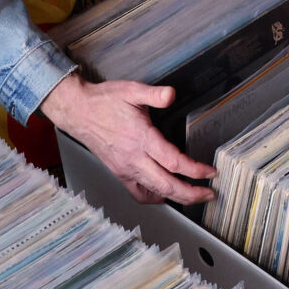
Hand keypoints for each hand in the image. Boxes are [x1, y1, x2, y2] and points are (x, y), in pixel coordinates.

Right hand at [41, 73, 215, 204]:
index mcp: (141, 138)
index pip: (174, 162)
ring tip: (194, 197)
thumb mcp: (131, 90)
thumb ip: (154, 94)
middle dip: (191, 193)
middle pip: (167, 185)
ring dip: (177, 197)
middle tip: (209, 194)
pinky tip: (165, 194)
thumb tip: (171, 94)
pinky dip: (155, 198)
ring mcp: (126, 169)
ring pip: (155, 192)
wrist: (79, 112)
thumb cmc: (104, 101)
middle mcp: (134, 158)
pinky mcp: (120, 173)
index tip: (210, 172)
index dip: (195, 170)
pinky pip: (139, 193)